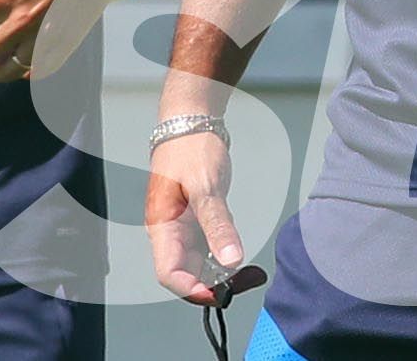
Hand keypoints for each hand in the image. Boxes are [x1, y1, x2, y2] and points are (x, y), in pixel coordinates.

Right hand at [146, 132, 265, 305]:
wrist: (191, 122)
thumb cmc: (191, 149)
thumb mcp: (206, 186)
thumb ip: (218, 224)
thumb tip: (231, 259)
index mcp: (163, 228)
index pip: (169, 273)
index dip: (191, 289)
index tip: (220, 294)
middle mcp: (170, 234)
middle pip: (186, 273)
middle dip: (215, 285)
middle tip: (250, 281)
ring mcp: (184, 228)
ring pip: (199, 264)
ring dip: (223, 273)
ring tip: (254, 274)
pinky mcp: (198, 220)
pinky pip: (209, 248)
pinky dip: (226, 256)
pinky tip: (245, 260)